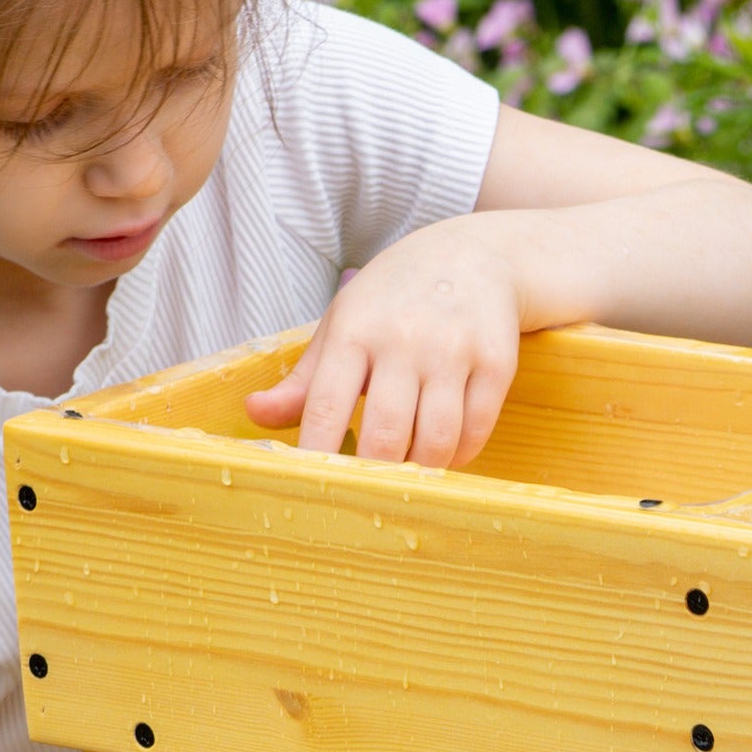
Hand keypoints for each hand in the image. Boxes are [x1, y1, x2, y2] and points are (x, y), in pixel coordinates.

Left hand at [246, 216, 564, 467]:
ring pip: (436, 440)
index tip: (313, 489)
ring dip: (422, 471)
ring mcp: (453, 351)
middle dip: (375, 477)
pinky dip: (459, 455)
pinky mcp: (496, 363)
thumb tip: (255, 414)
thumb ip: (303, 378)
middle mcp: (404, 340)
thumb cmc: (395, 298)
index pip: (324, 406)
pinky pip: (476, 430)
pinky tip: (446, 454)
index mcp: (354, 331)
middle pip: (386, 435)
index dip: (316, 457)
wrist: (474, 256)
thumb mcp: (343, 324)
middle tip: (370, 495)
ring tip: (411, 472)